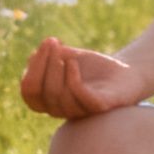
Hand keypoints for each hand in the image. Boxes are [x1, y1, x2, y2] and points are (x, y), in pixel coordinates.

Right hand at [18, 37, 151, 119]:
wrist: (125, 72)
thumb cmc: (93, 68)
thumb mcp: (67, 58)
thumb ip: (50, 59)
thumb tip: (32, 57)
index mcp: (49, 100)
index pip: (29, 92)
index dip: (32, 68)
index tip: (46, 42)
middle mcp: (61, 110)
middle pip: (41, 93)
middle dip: (44, 64)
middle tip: (54, 42)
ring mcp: (80, 111)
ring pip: (58, 97)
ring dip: (57, 69)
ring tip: (68, 52)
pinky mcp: (100, 107)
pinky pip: (80, 96)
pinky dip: (72, 78)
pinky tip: (74, 61)